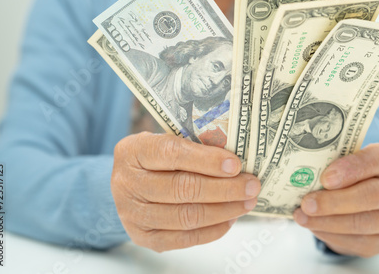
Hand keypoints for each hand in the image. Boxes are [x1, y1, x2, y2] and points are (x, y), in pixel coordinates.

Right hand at [111, 132, 260, 251]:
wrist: (129, 183)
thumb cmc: (156, 158)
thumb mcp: (165, 140)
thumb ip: (193, 146)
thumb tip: (235, 162)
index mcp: (133, 150)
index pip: (171, 153)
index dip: (206, 160)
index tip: (236, 164)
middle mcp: (127, 182)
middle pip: (182, 189)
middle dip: (224, 188)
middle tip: (251, 185)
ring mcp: (131, 213)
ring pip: (186, 216)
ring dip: (224, 210)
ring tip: (247, 202)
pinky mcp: (142, 237)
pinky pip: (183, 239)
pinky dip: (212, 230)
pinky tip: (230, 218)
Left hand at [293, 143, 378, 257]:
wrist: (372, 198)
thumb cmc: (354, 174)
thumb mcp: (348, 161)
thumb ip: (334, 165)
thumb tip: (305, 177)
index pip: (377, 160)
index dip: (351, 169)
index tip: (325, 178)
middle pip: (372, 196)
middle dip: (335, 201)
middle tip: (307, 203)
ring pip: (364, 223)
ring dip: (328, 222)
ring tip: (303, 217)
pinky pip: (359, 242)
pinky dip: (332, 235)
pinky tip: (314, 227)